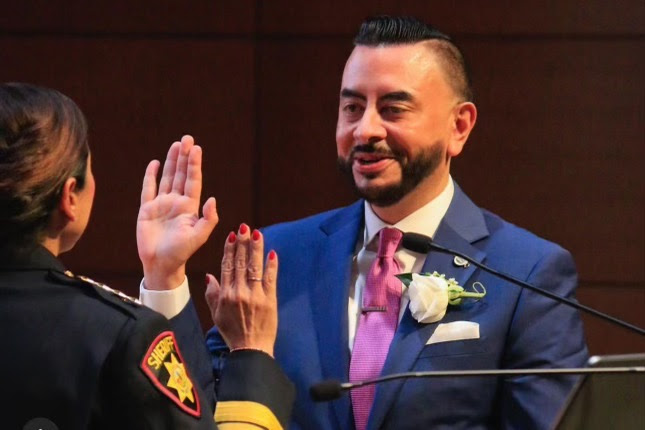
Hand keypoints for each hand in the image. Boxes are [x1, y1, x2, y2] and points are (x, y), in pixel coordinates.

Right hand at [137, 135, 217, 289]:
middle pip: (181, 174)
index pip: (193, 181)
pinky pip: (148, 189)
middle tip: (187, 139)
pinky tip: (155, 163)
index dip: (194, 165)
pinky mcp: (147, 209)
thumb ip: (209, 218)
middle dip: (184, 157)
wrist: (161, 264)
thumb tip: (212, 199)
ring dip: (171, 161)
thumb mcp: (199, 236)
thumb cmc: (182, 252)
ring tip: (175, 144)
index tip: (196, 149)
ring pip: (167, 177)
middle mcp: (177, 202)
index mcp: (190, 207)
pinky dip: (151, 176)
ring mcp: (162, 204)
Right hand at [205, 224, 277, 356]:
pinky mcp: (269, 300)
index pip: (226, 266)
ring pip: (254, 267)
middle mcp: (238, 292)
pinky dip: (271, 266)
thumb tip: (209, 275)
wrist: (251, 349)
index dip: (229, 249)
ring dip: (255, 249)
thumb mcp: (216, 314)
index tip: (232, 235)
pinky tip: (272, 253)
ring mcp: (255, 296)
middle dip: (242, 243)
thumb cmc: (232, 332)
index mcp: (225, 294)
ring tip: (257, 233)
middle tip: (244, 227)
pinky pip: (270, 280)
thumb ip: (212, 294)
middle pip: (239, 263)